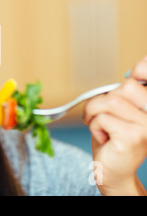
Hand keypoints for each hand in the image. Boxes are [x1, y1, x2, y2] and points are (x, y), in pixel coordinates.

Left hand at [83, 56, 146, 195]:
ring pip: (111, 101)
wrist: (112, 170)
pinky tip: (104, 139)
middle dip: (102, 101)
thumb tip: (130, 73)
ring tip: (98, 127)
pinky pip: (103, 118)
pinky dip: (95, 127)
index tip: (135, 72)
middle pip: (125, 88)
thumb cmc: (111, 140)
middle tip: (97, 116)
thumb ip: (122, 95)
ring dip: (94, 114)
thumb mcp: (117, 112)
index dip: (143, 66)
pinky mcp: (133, 136)